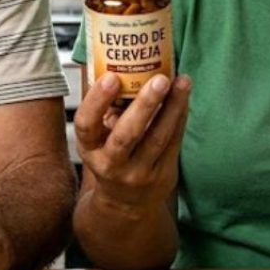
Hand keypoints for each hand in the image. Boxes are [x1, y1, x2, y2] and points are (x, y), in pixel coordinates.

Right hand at [74, 72, 190, 209]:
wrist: (126, 204)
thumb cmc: (110, 157)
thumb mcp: (97, 140)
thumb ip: (104, 111)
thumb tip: (119, 65)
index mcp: (90, 149)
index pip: (86, 125)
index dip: (97, 101)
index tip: (111, 77)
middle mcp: (111, 165)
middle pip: (127, 135)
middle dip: (144, 105)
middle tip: (159, 78)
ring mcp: (139, 173)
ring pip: (158, 138)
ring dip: (172, 107)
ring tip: (181, 81)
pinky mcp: (163, 175)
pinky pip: (173, 142)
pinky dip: (180, 116)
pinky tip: (184, 94)